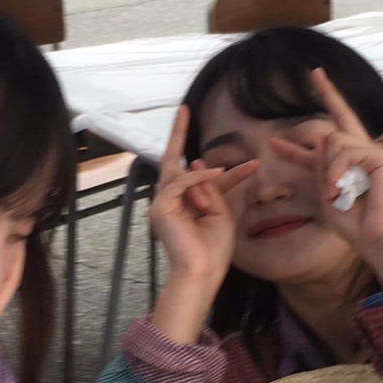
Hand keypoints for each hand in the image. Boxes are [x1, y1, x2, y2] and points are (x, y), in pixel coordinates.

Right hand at [150, 106, 258, 291]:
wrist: (202, 272)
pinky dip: (198, 179)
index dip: (207, 160)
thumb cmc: (213, 249)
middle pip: (174, 164)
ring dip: (203, 179)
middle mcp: (169, 202)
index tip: (207, 133)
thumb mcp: (221, 212)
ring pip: (179, 173)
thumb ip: (213, 188)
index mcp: (185, 205)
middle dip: (178, 135)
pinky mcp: (160, 208)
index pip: (194, 175)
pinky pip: (179, 183)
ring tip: (218, 185)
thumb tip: (200, 163)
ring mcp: (162, 205)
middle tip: (184, 110)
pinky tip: (216, 174)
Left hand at [269, 70, 382, 287]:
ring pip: (335, 141)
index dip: (313, 126)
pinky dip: (336, 173)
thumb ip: (321, 168)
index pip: (330, 139)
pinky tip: (340, 190)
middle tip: (315, 72)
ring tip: (334, 193)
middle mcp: (364, 153)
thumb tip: (321, 138)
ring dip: (327, 169)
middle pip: (340, 120)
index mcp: (350, 165)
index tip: (301, 105)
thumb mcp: (327, 195)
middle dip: (328, 94)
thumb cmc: (356, 225)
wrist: (379, 240)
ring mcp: (376, 152)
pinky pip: (345, 153)